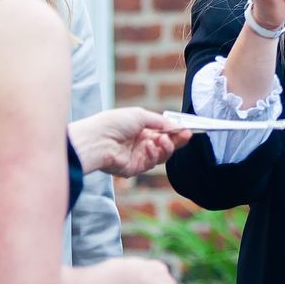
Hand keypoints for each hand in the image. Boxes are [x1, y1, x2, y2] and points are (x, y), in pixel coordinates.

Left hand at [70, 108, 191, 177]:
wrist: (98, 140)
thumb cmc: (114, 123)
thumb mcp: (140, 115)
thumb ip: (159, 121)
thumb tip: (174, 124)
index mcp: (140, 129)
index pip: (163, 132)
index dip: (176, 132)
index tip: (187, 130)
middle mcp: (140, 143)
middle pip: (166, 145)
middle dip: (176, 140)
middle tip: (185, 135)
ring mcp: (138, 156)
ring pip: (162, 156)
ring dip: (166, 147)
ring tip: (161, 139)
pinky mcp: (135, 168)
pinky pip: (152, 163)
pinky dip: (154, 154)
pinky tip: (149, 146)